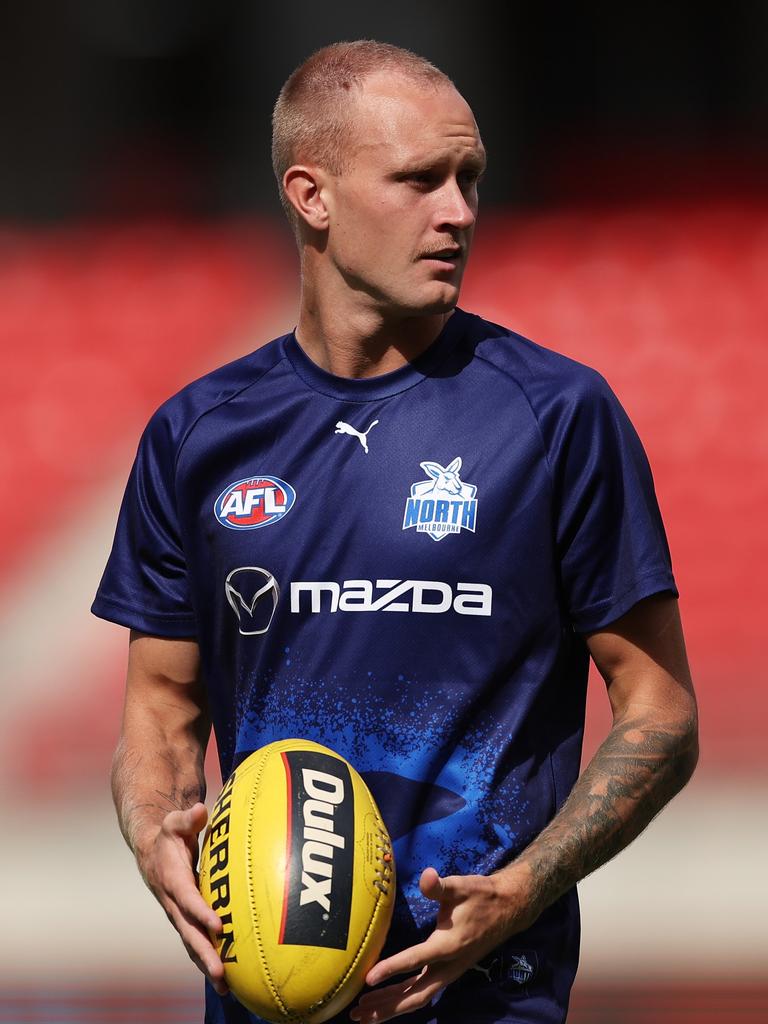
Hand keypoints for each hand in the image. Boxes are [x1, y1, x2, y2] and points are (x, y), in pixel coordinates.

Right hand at [137, 802, 228, 995]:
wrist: (151, 851)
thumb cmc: (170, 835)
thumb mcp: (176, 823)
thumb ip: (188, 819)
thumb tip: (200, 809)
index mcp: (173, 881)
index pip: (188, 899)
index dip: (202, 912)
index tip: (219, 925)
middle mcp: (174, 903)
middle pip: (189, 932)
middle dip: (205, 953)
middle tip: (222, 973)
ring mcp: (178, 915)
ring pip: (192, 943)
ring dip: (207, 965)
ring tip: (226, 988)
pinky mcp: (185, 920)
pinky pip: (196, 942)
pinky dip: (208, 960)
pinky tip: (226, 979)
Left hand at [350, 864, 536, 1022]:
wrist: (507, 909)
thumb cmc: (481, 896)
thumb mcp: (461, 886)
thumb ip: (440, 886)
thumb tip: (427, 876)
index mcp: (449, 945)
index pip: (416, 959)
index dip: (391, 968)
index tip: (369, 978)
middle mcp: (449, 966)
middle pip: (415, 995)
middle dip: (386, 1005)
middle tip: (356, 1013)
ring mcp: (449, 972)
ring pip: (417, 998)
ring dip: (391, 1008)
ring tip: (362, 1014)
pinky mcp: (448, 972)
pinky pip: (423, 993)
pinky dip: (402, 1000)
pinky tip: (386, 1002)